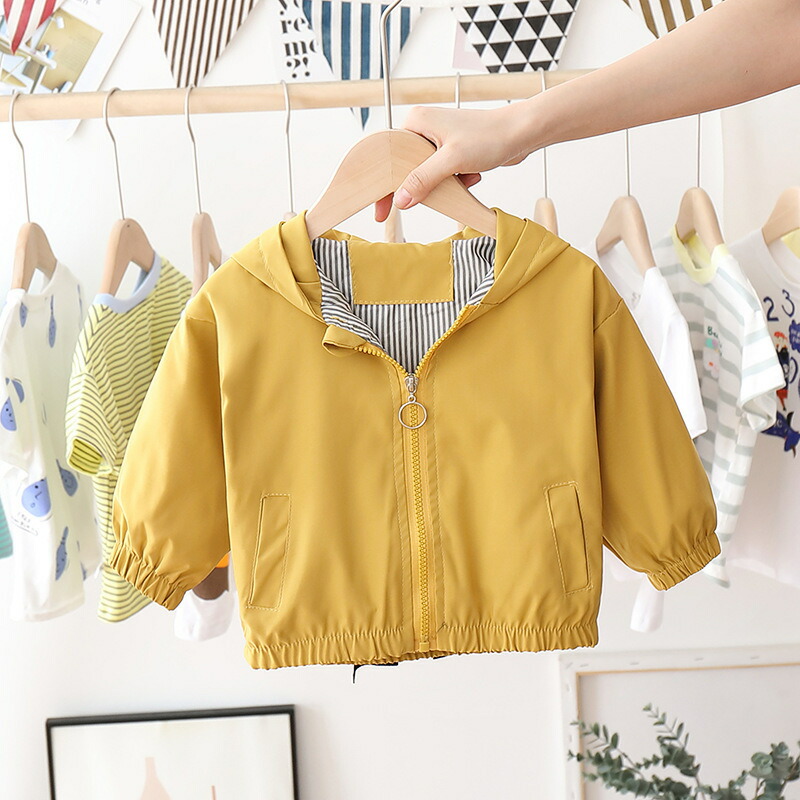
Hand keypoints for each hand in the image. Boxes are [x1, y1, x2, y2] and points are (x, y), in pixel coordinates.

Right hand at [374, 102, 533, 222]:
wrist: (521, 134)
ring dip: (445, 184)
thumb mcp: (451, 161)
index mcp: (416, 121)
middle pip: (407, 168)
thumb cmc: (489, 136)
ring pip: (427, 176)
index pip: (388, 157)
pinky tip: (472, 173)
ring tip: (464, 175)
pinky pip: (443, 176)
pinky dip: (457, 182)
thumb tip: (400, 200)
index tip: (381, 211)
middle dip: (425, 184)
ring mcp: (438, 140)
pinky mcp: (452, 152)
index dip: (384, 186)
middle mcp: (424, 128)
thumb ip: (423, 180)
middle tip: (437, 191)